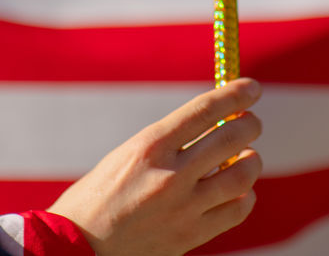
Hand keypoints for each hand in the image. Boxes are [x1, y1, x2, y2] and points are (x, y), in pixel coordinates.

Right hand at [47, 78, 262, 255]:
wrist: (76, 248)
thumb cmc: (97, 197)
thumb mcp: (126, 156)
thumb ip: (167, 143)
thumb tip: (212, 127)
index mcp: (149, 146)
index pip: (205, 110)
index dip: (235, 95)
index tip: (252, 88)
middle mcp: (170, 174)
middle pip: (231, 138)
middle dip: (249, 125)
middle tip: (252, 123)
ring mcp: (183, 208)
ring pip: (242, 175)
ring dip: (251, 160)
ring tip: (246, 157)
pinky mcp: (190, 235)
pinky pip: (236, 210)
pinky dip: (245, 196)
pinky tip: (238, 191)